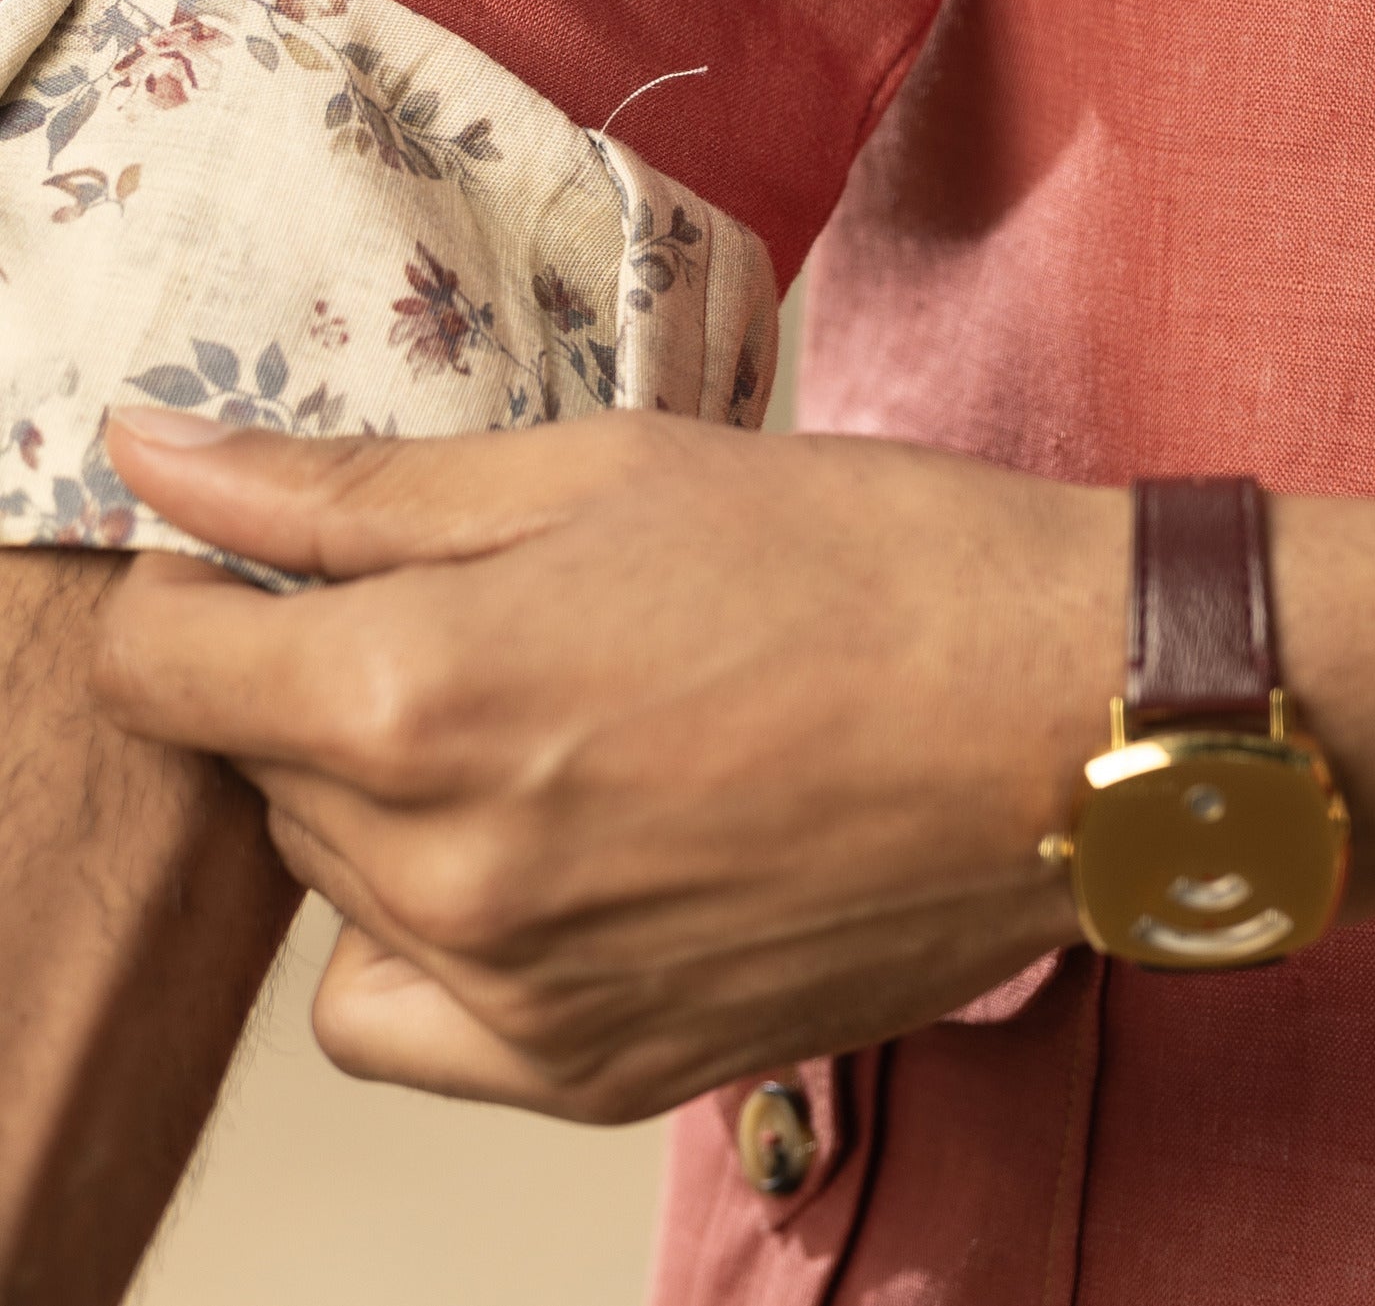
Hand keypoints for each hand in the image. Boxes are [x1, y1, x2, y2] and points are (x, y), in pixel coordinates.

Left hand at [92, 408, 1126, 1122]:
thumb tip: (159, 459)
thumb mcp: (601, 464)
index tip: (264, 554)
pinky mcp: (579, 1075)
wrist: (1056, 716)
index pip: (168, 668)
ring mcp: (510, 992)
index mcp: (424, 692)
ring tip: (559, 713)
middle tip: (492, 605)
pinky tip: (550, 848)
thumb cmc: (863, 561)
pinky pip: (400, 1020)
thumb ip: (350, 487)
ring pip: (335, 883)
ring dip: (390, 797)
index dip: (201, 586)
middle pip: (260, 768)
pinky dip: (431, 938)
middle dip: (329, 675)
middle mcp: (441, 868)